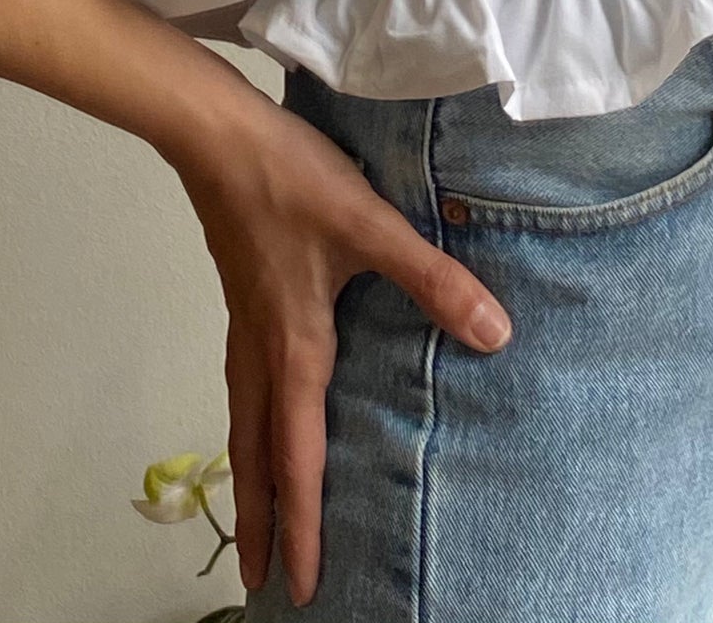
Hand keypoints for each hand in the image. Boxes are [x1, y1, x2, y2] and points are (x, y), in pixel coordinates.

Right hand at [172, 82, 512, 607]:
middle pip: (255, 454)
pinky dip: (251, 423)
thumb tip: (495, 335)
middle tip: (257, 582)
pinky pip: (244, 384)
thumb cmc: (290, 180)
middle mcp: (263, 348)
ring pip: (243, 420)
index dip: (302, 525)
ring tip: (257, 511)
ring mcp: (246, 321)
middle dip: (260, 520)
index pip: (296, 458)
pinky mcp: (244, 294)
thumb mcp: (370, 225)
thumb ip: (433, 279)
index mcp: (294, 347)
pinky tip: (268, 407)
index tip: (297, 586)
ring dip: (250, 474)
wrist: (216, 134)